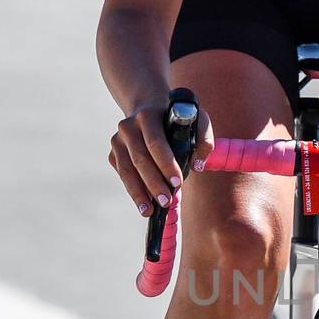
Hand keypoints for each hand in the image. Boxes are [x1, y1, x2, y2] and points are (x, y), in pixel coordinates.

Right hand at [108, 95, 214, 215]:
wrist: (150, 106)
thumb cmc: (178, 117)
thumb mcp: (196, 119)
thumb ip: (204, 139)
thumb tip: (198, 165)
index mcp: (148, 115)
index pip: (155, 142)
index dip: (166, 164)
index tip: (177, 182)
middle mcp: (128, 126)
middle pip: (140, 159)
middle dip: (153, 183)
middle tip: (166, 202)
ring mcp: (118, 140)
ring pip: (127, 170)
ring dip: (138, 193)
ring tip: (149, 212)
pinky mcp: (114, 152)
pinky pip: (123, 175)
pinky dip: (133, 190)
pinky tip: (144, 203)